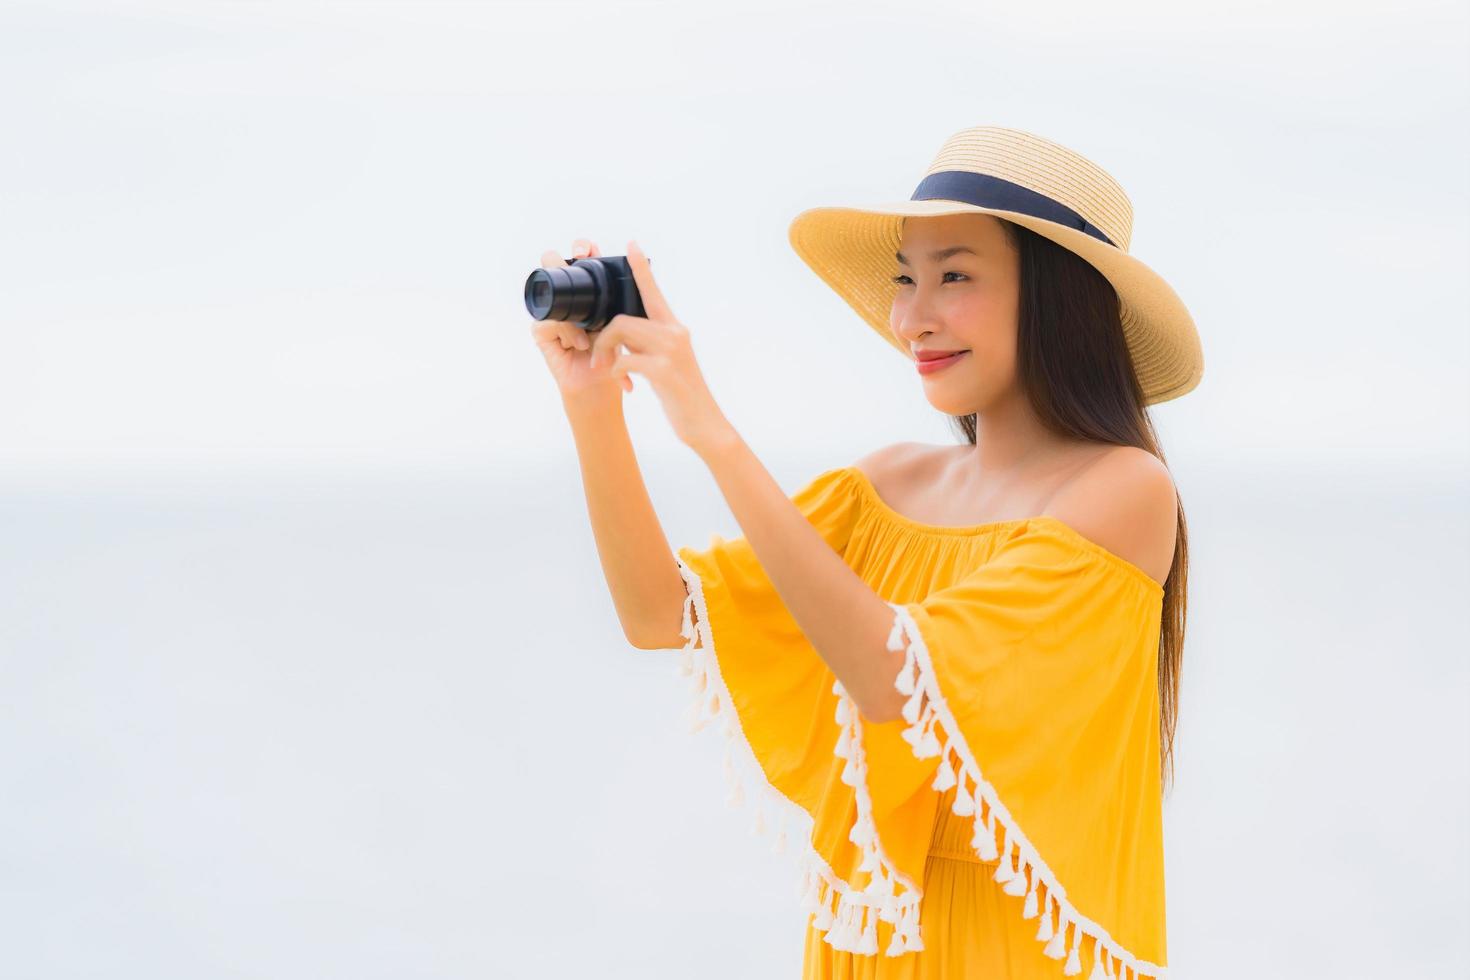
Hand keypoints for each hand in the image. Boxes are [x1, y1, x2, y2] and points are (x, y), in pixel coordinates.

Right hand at [529, 238, 634, 401]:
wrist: (605, 383)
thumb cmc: (616, 352)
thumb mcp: (624, 320)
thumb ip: (626, 296)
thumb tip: (645, 263)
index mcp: (590, 288)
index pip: (580, 257)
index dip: (582, 247)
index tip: (589, 250)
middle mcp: (567, 296)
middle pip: (552, 262)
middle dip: (560, 259)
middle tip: (577, 262)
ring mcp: (551, 312)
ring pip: (551, 294)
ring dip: (573, 315)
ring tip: (590, 334)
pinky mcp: (541, 332)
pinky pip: (548, 321)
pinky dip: (566, 332)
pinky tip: (580, 344)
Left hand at [588, 240, 733, 454]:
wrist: (705, 424)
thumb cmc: (681, 394)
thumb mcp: (666, 362)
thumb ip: (648, 343)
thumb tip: (622, 332)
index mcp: (674, 329)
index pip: (654, 291)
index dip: (641, 268)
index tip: (631, 245)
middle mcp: (675, 333)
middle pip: (625, 316)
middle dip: (603, 335)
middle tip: (596, 357)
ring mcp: (671, 351)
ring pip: (622, 331)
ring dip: (605, 351)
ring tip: (604, 369)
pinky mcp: (664, 371)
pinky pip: (626, 359)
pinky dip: (617, 370)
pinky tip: (623, 384)